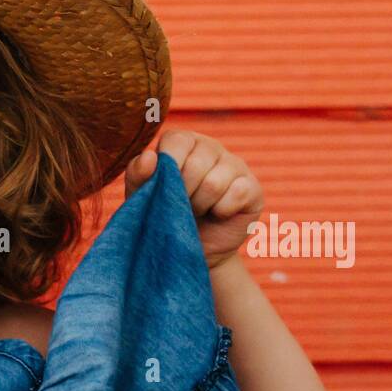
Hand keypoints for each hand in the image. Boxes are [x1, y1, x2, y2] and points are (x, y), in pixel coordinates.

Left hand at [124, 130, 262, 269]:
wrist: (189, 250)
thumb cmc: (163, 217)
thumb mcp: (142, 198)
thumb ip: (138, 176)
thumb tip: (148, 157)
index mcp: (182, 143)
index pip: (176, 140)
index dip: (168, 166)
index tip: (163, 188)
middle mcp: (210, 147)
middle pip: (197, 163)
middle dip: (183, 193)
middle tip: (181, 205)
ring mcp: (234, 165)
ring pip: (215, 182)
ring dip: (200, 205)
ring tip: (196, 211)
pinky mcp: (252, 187)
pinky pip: (238, 193)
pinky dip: (222, 211)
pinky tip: (217, 214)